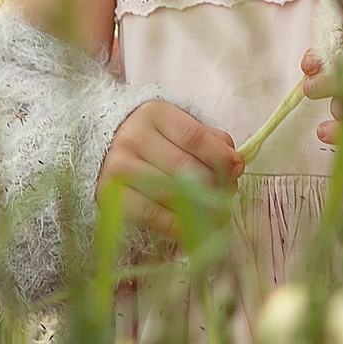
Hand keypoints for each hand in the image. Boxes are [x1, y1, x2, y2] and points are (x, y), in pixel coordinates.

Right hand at [100, 100, 239, 238]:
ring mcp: (120, 168)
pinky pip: (153, 215)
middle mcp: (133, 138)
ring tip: (219, 215)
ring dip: (202, 209)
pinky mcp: (111, 196)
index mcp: (154, 114)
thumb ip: (209, 139)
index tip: (238, 170)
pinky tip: (196, 229)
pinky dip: (179, 226)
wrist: (105, 150)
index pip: (194, 137)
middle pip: (185, 168)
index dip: (220, 157)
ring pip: (172, 193)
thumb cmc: (154, 139)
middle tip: (229, 196)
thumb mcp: (178, 127)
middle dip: (215, 186)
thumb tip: (235, 163)